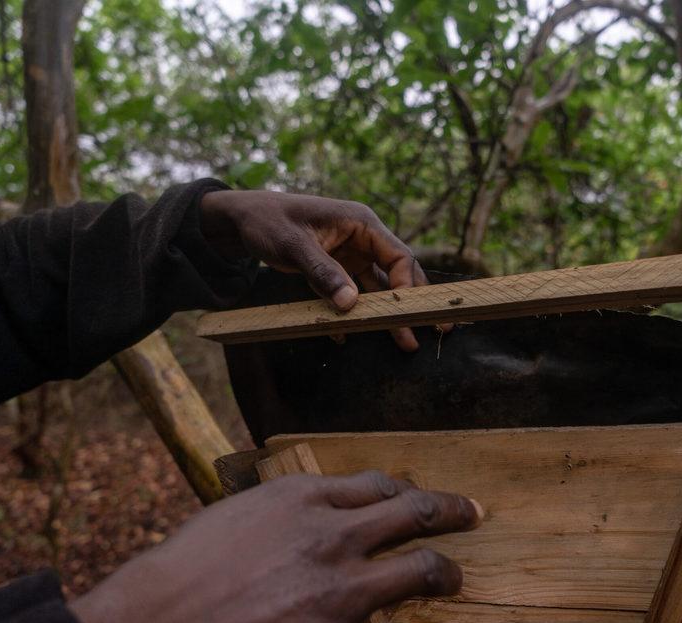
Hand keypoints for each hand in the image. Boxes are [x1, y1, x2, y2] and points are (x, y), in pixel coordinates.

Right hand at [71, 471, 482, 622]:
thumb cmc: (176, 580)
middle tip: (470, 514)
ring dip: (445, 573)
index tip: (420, 496)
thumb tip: (325, 519)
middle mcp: (331, 535)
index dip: (406, 490)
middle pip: (415, 513)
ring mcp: (341, 593)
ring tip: (452, 579)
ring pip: (423, 569)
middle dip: (451, 512)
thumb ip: (285, 514)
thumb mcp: (233, 519)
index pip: (376, 484)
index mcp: (299, 497)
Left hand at [200, 190, 431, 350]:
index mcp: (361, 223)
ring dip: (389, 315)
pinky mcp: (338, 270)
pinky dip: (356, 315)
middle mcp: (363, 239)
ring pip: (379, 288)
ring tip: (406, 342)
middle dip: (414, 302)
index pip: (398, 255)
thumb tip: (349, 305)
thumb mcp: (293, 246)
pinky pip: (355, 295)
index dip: (407, 285)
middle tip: (438, 327)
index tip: (405, 312)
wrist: (242, 220)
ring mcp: (351, 256)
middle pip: (399, 273)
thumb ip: (322, 273)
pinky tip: (354, 336)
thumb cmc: (268, 222)